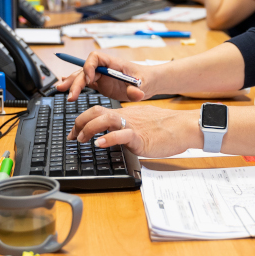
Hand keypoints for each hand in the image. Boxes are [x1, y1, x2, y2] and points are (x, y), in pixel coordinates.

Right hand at [55, 51, 149, 101]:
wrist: (147, 83)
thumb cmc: (146, 79)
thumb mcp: (144, 85)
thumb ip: (138, 90)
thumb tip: (135, 94)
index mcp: (114, 63)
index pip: (96, 57)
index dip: (89, 66)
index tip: (89, 79)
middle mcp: (105, 68)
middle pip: (85, 69)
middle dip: (76, 80)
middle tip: (70, 94)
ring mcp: (101, 75)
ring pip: (82, 75)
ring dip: (71, 82)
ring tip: (60, 89)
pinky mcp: (100, 84)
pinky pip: (84, 82)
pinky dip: (74, 84)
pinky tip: (64, 86)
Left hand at [67, 105, 198, 157]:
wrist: (183, 127)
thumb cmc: (166, 127)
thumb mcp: (142, 122)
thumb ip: (127, 126)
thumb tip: (114, 134)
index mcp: (125, 113)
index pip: (98, 111)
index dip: (82, 120)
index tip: (74, 131)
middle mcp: (126, 117)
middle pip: (96, 112)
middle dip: (79, 123)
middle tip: (72, 136)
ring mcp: (132, 126)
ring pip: (105, 119)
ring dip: (89, 129)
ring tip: (81, 139)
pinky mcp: (140, 137)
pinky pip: (121, 134)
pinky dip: (107, 139)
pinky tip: (99, 144)